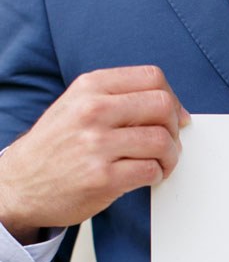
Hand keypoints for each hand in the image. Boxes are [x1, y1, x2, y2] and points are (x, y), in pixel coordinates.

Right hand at [0, 65, 190, 242]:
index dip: (172, 98)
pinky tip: (148, 176)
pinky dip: (158, 175)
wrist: (20, 184)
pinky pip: (151, 171)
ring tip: (161, 163)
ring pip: (162, 141)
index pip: (152, 77)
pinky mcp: (103, 178)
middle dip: (174, 127)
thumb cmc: (56, 146)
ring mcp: (97, 145)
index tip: (174, 116)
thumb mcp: (76, 106)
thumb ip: (117, 98)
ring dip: (171, 156)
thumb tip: (171, 106)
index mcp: (90, 87)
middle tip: (169, 142)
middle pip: (163, 106)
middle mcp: (93, 111)